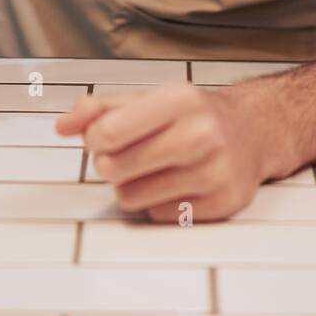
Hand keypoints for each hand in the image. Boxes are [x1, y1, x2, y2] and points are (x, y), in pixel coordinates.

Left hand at [55, 81, 282, 222]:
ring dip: (132, 187)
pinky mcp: (221, 204)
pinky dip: (157, 204)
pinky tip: (176, 184)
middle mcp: (201, 134)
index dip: (94, 139)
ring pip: (132, 198)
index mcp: (180, 99)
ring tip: (153, 169)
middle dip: (111, 164)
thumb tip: (62, 126)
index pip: (109, 131)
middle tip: (128, 155)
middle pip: (115, 168)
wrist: (253, 130)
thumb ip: (100, 109)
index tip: (102, 138)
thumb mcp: (149, 99)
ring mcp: (214, 171)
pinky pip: (158, 216)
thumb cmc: (192, 115)